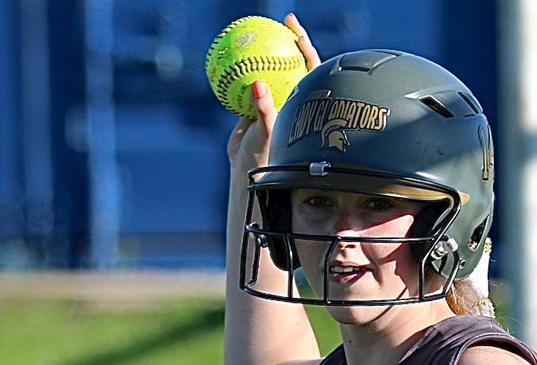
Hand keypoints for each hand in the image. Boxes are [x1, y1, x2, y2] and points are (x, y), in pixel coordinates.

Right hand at [226, 13, 320, 176]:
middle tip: (278, 20)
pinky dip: (238, 69)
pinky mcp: (252, 103)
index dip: (304, 46)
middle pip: (289, 61)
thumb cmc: (264, 157)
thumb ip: (264, 109)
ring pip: (267, 69)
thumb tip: (257, 84)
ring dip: (261, 51)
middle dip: (285, 39)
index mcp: (299, 102)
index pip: (307, 68)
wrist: (246, 171)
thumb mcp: (266, 133)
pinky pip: (245, 80)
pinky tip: (228, 54)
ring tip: (253, 31)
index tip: (295, 30)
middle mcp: (287, 97)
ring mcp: (270, 99)